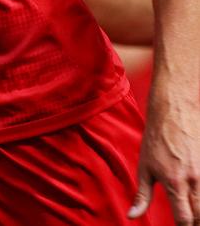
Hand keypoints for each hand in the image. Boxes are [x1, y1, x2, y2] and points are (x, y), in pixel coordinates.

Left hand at [129, 96, 199, 224]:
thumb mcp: (145, 166)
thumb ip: (142, 195)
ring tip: (194, 212)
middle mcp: (194, 180)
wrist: (174, 109)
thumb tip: (132, 216)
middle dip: (196, 223)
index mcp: (175, 183)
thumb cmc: (156, 137)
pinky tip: (198, 196)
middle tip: (189, 222)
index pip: (185, 219)